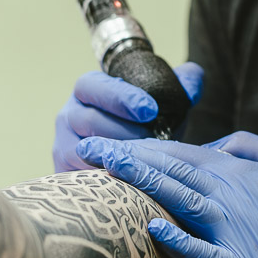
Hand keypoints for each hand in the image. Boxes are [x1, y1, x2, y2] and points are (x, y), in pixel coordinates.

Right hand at [53, 64, 202, 171]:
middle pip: (89, 121)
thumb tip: (194, 76)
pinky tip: (133, 181)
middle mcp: (69, 115)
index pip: (94, 86)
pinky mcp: (64, 172)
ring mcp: (63, 145)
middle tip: (154, 140)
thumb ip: (181, 84)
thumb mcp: (163, 102)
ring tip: (147, 160)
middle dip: (125, 131)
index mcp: (88, 89)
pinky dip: (107, 179)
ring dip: (117, 156)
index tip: (150, 109)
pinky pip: (81, 177)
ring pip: (84, 151)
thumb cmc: (145, 122)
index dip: (121, 97)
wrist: (129, 154)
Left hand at [77, 131, 257, 257]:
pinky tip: (153, 228)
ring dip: (141, 184)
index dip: (138, 147)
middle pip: (169, 170)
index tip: (102, 141)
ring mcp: (233, 229)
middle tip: (85, 148)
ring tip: (105, 172)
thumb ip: (249, 146)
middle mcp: (229, 194)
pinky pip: (203, 252)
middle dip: (125, 158)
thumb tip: (211, 143)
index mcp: (237, 171)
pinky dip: (178, 240)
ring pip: (179, 200)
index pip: (178, 153)